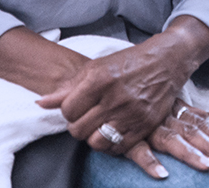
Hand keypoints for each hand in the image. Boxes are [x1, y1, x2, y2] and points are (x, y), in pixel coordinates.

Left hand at [36, 16, 208, 155]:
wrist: (167, 60)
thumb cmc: (129, 62)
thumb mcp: (96, 67)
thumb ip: (68, 88)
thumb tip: (41, 103)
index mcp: (100, 79)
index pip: (68, 110)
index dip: (69, 111)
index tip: (78, 106)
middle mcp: (115, 97)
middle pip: (78, 129)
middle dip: (78, 126)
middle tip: (87, 117)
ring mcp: (131, 113)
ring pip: (96, 142)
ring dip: (93, 137)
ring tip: (98, 126)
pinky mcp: (145, 124)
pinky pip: (118, 147)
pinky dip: (111, 144)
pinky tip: (112, 131)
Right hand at [119, 101, 208, 179]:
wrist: (100, 90)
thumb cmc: (134, 98)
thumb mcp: (161, 101)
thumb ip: (183, 109)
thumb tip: (206, 115)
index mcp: (171, 110)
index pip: (198, 125)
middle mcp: (162, 118)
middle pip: (191, 133)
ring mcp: (145, 127)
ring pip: (171, 141)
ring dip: (189, 154)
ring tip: (207, 165)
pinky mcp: (125, 138)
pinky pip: (139, 151)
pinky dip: (150, 162)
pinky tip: (162, 174)